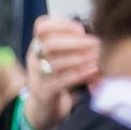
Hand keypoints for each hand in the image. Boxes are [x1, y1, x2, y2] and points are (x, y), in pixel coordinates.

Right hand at [20, 15, 99, 129]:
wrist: (44, 105)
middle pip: (50, 44)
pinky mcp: (44, 91)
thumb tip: (94, 30)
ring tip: (97, 56)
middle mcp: (33, 58)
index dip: (62, 24)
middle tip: (95, 43)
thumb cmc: (57, 75)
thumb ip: (70, 42)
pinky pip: (62, 81)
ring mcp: (37, 76)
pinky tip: (94, 70)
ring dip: (80, 58)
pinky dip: (80, 74)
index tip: (81, 29)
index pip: (42, 26)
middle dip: (75, 42)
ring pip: (56, 63)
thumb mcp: (59, 55)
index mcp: (37, 44)